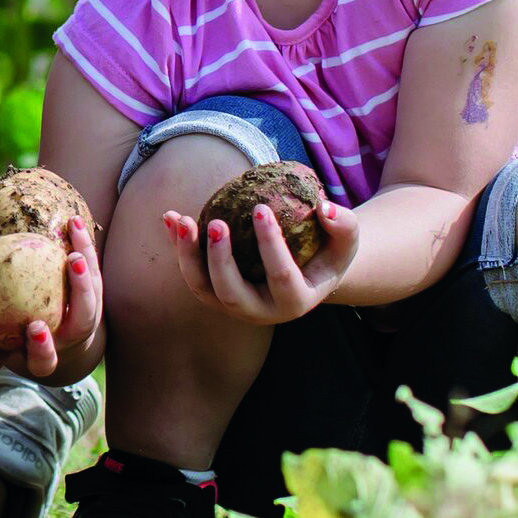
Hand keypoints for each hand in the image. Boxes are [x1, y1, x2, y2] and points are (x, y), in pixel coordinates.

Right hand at [0, 213, 104, 380]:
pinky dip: (86, 253)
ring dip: (81, 291)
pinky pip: (94, 284)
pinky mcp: (92, 308)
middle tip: (36, 327)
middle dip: (41, 349)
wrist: (44, 308)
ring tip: (74, 259)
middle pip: (44, 361)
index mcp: (9, 350)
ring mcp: (74, 333)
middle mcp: (43, 351)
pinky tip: (73, 224)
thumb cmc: (2, 294)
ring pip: (84, 323)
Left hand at [161, 191, 358, 323]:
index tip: (262, 209)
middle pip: (232, 293)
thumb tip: (323, 207)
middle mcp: (260, 310)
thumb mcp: (346, 240)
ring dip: (187, 255)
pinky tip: (170, 217)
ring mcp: (233, 304)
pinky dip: (178, 246)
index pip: (281, 277)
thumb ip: (344, 224)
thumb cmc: (328, 252)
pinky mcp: (214, 292)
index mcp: (295, 301)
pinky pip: (190, 271)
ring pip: (202, 287)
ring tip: (182, 220)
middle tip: (217, 223)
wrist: (307, 271)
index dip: (270, 246)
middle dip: (219, 261)